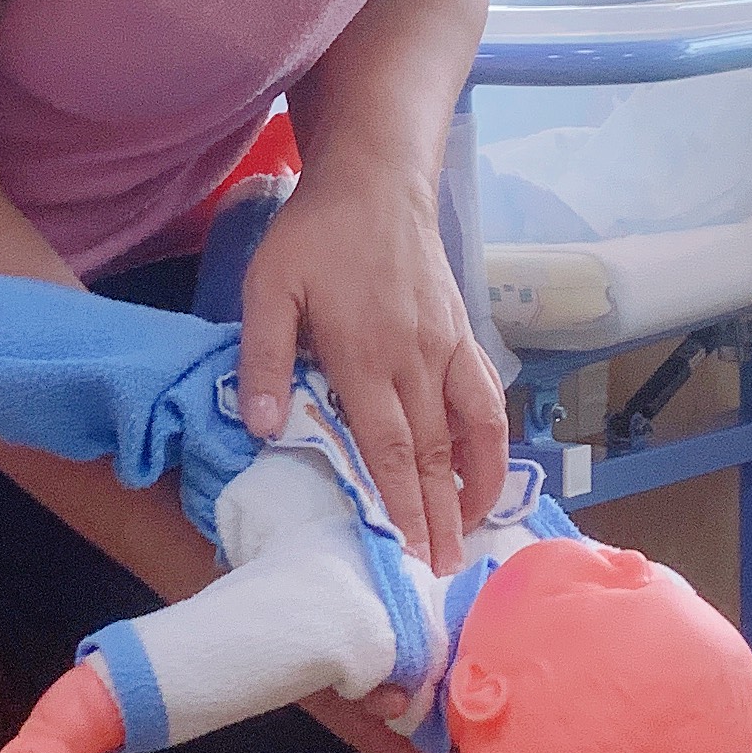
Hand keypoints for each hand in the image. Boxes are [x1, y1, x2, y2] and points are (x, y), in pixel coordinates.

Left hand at [239, 165, 511, 573]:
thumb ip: (263, 357)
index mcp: (365, 354)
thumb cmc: (315, 235)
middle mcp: (415, 359)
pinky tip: (485, 471)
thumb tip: (260, 426)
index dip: (400, 505)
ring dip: (474, 487)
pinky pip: (487, 399)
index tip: (409, 553)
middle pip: (433, 453)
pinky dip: (491, 442)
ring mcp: (447, 347)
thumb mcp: (268, 286)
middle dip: (439, 516)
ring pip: (471, 431)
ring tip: (469, 533)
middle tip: (443, 572)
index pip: (388, 447)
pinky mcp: (464, 334)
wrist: (377, 181)